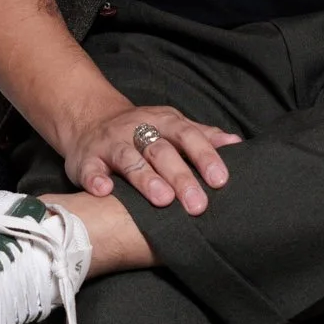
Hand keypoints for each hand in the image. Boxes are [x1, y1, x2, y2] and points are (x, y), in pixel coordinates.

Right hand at [63, 101, 240, 214]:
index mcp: (163, 122)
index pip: (188, 136)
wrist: (87, 118)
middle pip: (161, 151)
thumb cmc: (141, 130)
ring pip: (128, 159)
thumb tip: (237, 143)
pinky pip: (90, 168)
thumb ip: (202, 136)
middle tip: (197, 205)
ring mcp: (110, 143)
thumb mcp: (172, 127)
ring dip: (145, 178)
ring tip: (162, 200)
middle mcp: (137, 129)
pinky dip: (96, 178)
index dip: (205, 157)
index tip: (221, 180)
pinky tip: (105, 191)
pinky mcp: (86, 158)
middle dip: (180, 177)